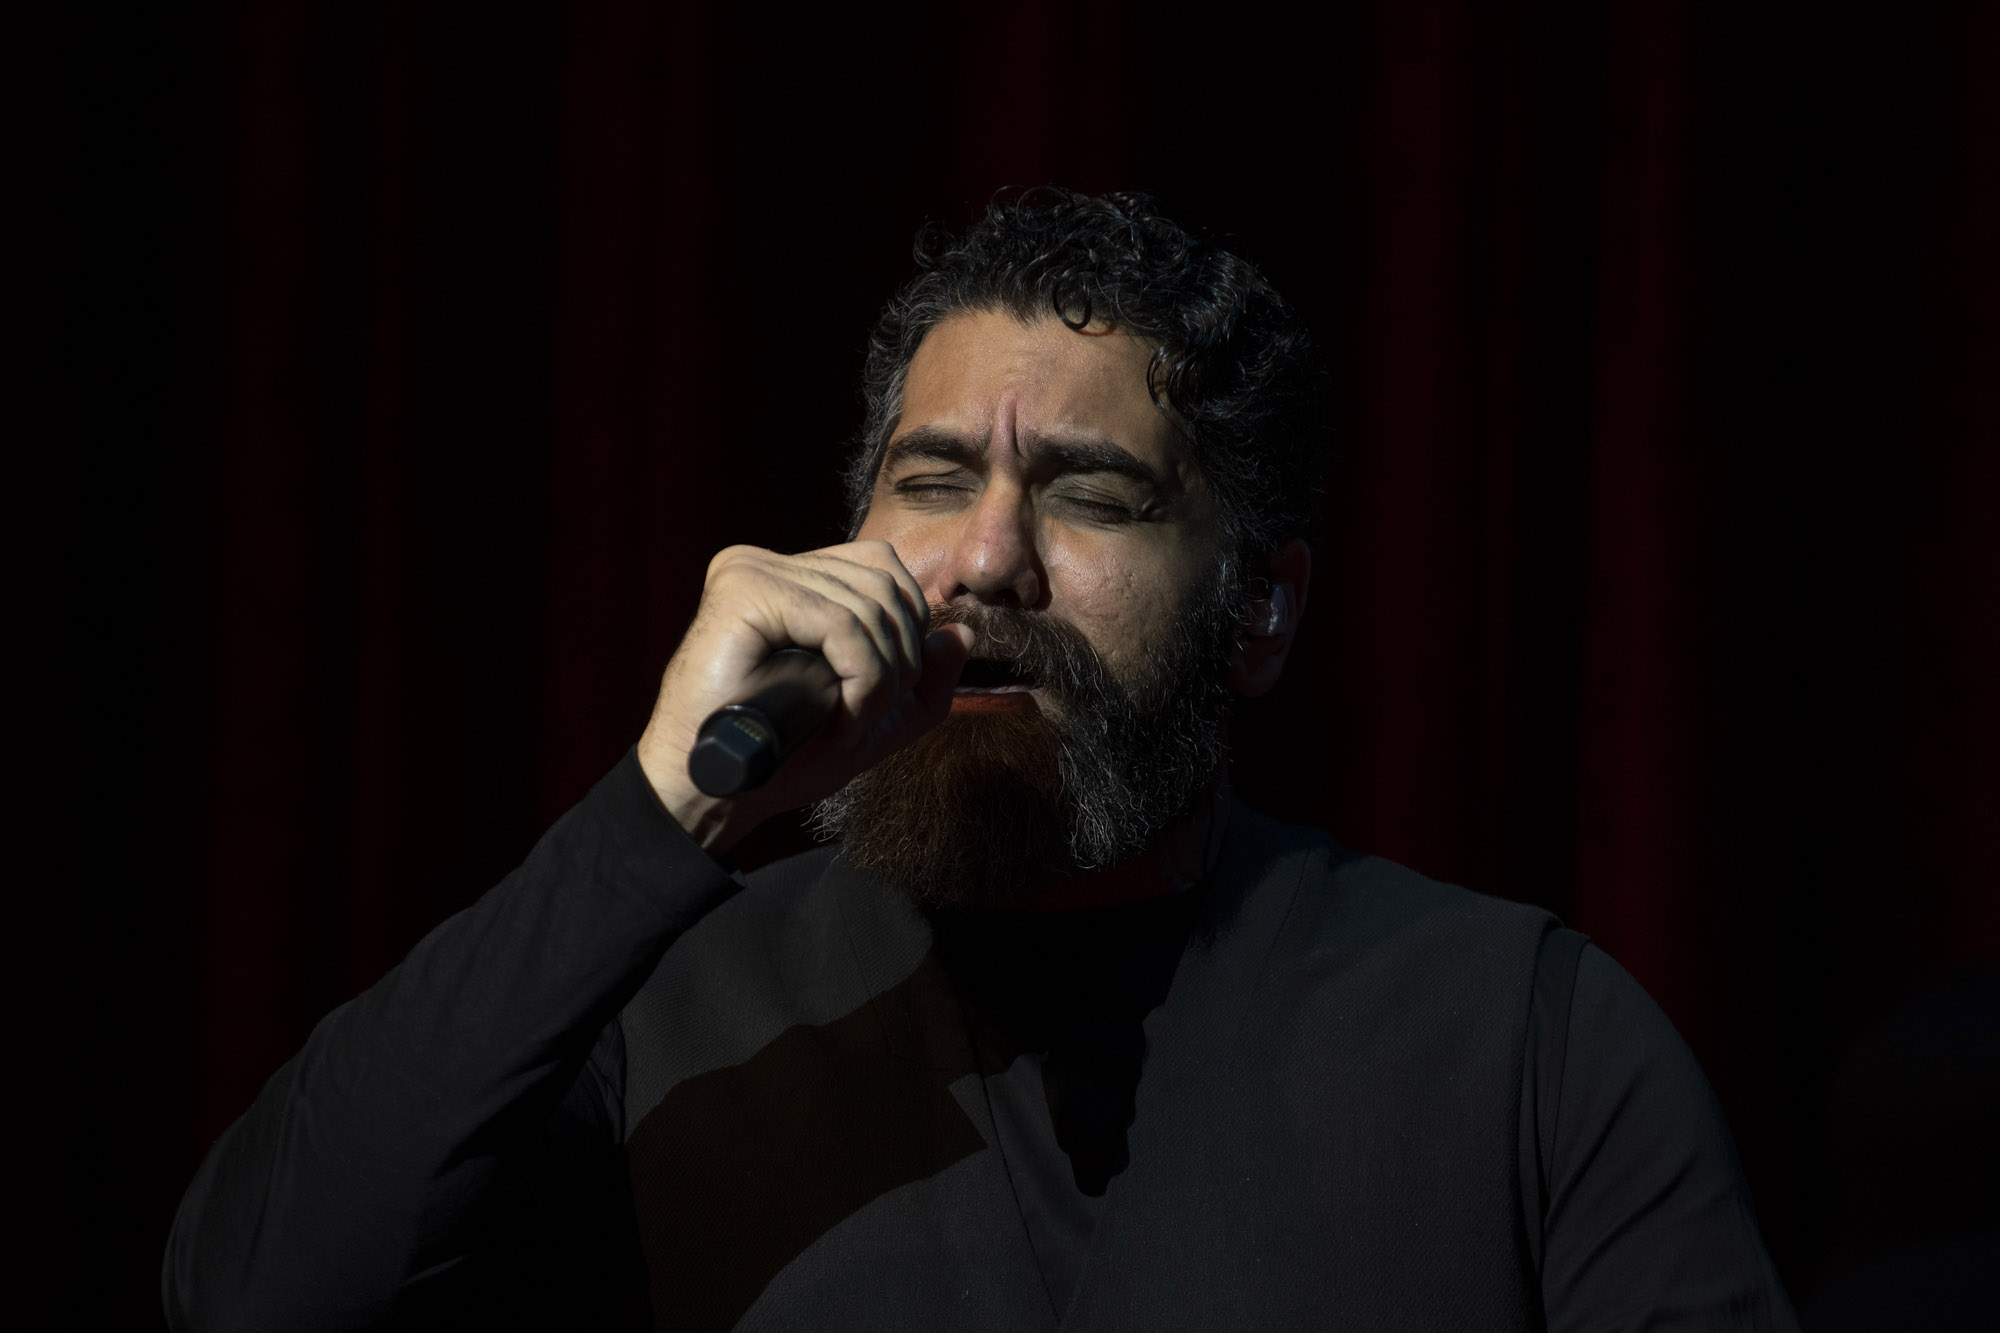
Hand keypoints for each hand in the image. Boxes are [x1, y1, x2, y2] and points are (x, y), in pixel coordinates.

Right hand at [636, 541, 973, 853]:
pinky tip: (835, 722)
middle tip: (863, 720)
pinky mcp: (743, 591)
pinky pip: (841, 624)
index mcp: (794, 579)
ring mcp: (752, 571)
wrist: (720, 795)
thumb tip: (961, 635)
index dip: (905, 633)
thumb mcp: (873, 723)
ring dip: (878, 682)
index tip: (876, 700)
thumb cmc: (785, 759)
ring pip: (868, 607)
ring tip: (844, 727)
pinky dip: (859, 681)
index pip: (883, 568)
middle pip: (885, 582)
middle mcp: (769, 564)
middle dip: (899, 662)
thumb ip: (924, 684)